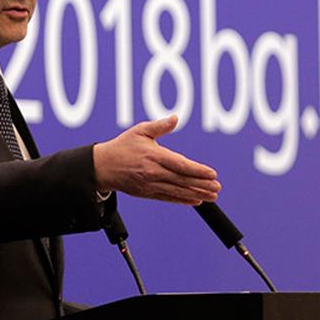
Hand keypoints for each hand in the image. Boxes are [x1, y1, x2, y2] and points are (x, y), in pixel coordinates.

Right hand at [93, 116, 219, 204]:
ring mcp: (150, 185)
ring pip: (177, 191)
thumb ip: (160, 126)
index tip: (213, 173)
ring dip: (196, 194)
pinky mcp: (147, 193)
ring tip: (212, 196)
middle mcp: (153, 172)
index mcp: (154, 156)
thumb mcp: (140, 131)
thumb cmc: (122, 147)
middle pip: (182, 180)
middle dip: (202, 184)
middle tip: (217, 187)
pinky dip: (183, 200)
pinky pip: (168, 198)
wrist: (102, 167)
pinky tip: (196, 200)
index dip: (198, 170)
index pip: (180, 165)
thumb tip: (175, 118)